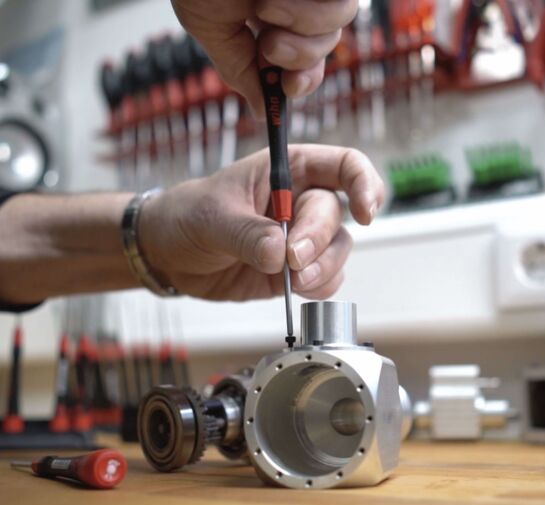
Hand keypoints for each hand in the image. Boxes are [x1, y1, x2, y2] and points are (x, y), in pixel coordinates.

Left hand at [139, 144, 383, 300]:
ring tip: (291, 279)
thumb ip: (247, 232)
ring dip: (322, 268)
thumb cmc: (188, 214)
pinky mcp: (296, 270)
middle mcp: (301, 202)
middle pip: (337, 214)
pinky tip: (294, 288)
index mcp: (287, 170)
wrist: (170, 254)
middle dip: (317, 239)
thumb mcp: (212, 216)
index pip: (344, 165)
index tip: (365, 213)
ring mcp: (300, 238)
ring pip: (338, 250)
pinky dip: (319, 287)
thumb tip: (280, 254)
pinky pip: (326, 279)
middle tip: (291, 258)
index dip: (364, 183)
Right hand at [171, 0, 357, 116]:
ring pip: (341, 20)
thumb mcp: (212, 29)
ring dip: (303, 26)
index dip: (304, 80)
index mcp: (274, 18)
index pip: (306, 60)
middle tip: (269, 44)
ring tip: (265, 7)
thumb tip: (263, 113)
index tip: (290, 86)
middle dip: (300, 57)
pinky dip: (312, 11)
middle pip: (326, 45)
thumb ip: (240, 71)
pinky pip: (344, 3)